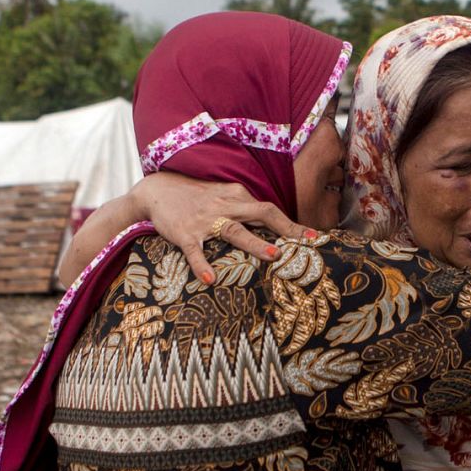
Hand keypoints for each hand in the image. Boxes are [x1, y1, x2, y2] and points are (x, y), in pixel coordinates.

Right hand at [132, 173, 313, 281]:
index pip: (270, 209)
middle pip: (261, 213)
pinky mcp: (185, 234)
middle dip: (285, 229)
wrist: (156, 191)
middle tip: (304, 244)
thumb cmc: (196, 196)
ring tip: (273, 256)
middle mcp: (225, 206)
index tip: (314, 238)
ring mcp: (205, 221)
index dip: (292, 224)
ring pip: (234, 230)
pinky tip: (210, 279)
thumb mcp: (225, 195)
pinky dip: (202, 265)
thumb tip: (276, 225)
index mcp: (237, 196)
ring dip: (254, 242)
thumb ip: (247, 208)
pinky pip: (195, 251)